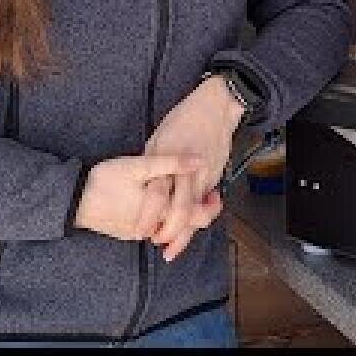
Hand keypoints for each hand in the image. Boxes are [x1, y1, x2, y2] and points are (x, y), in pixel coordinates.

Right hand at [73, 152, 203, 241]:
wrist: (73, 201)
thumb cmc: (105, 181)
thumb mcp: (138, 165)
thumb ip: (171, 163)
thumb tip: (200, 161)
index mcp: (161, 212)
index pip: (198, 218)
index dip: (212, 207)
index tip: (215, 193)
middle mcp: (154, 228)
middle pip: (186, 226)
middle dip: (198, 212)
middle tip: (204, 195)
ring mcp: (140, 234)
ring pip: (168, 228)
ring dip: (179, 215)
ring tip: (183, 195)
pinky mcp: (128, 234)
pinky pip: (153, 228)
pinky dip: (161, 218)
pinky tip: (159, 202)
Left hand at [143, 73, 242, 260]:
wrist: (215, 108)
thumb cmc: (182, 120)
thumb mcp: (158, 140)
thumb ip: (153, 166)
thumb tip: (145, 186)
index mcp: (167, 159)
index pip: (158, 195)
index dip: (149, 216)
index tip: (140, 230)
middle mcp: (187, 170)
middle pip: (181, 209)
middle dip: (171, 232)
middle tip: (159, 245)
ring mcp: (204, 174)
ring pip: (196, 211)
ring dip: (186, 232)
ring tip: (173, 247)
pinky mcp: (215, 175)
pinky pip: (205, 202)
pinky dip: (197, 216)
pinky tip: (190, 227)